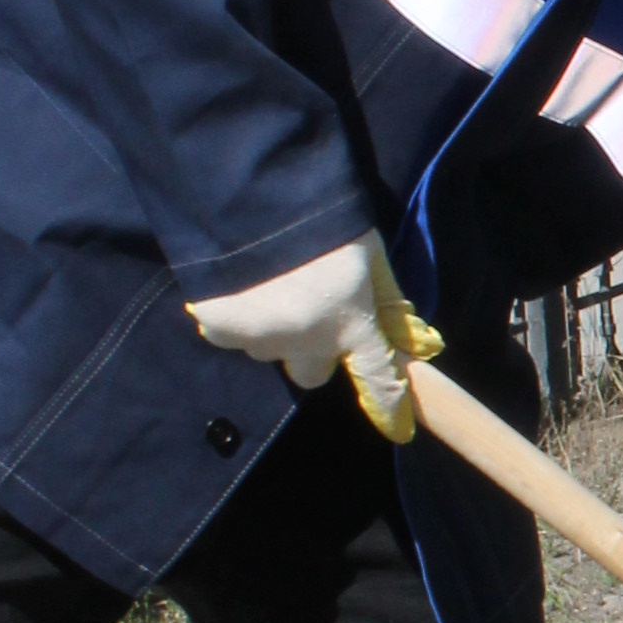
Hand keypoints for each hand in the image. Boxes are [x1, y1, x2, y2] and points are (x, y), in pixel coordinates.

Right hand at [188, 233, 441, 442]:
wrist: (252, 195)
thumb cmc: (323, 218)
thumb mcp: (369, 252)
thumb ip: (385, 296)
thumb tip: (404, 330)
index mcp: (351, 325)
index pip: (378, 377)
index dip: (387, 402)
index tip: (397, 426)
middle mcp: (306, 342)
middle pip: (311, 373)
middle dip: (312, 351)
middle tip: (308, 309)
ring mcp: (259, 337)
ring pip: (269, 350)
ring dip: (272, 330)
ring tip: (267, 285)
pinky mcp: (218, 326)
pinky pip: (230, 334)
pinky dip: (236, 317)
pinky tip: (237, 284)